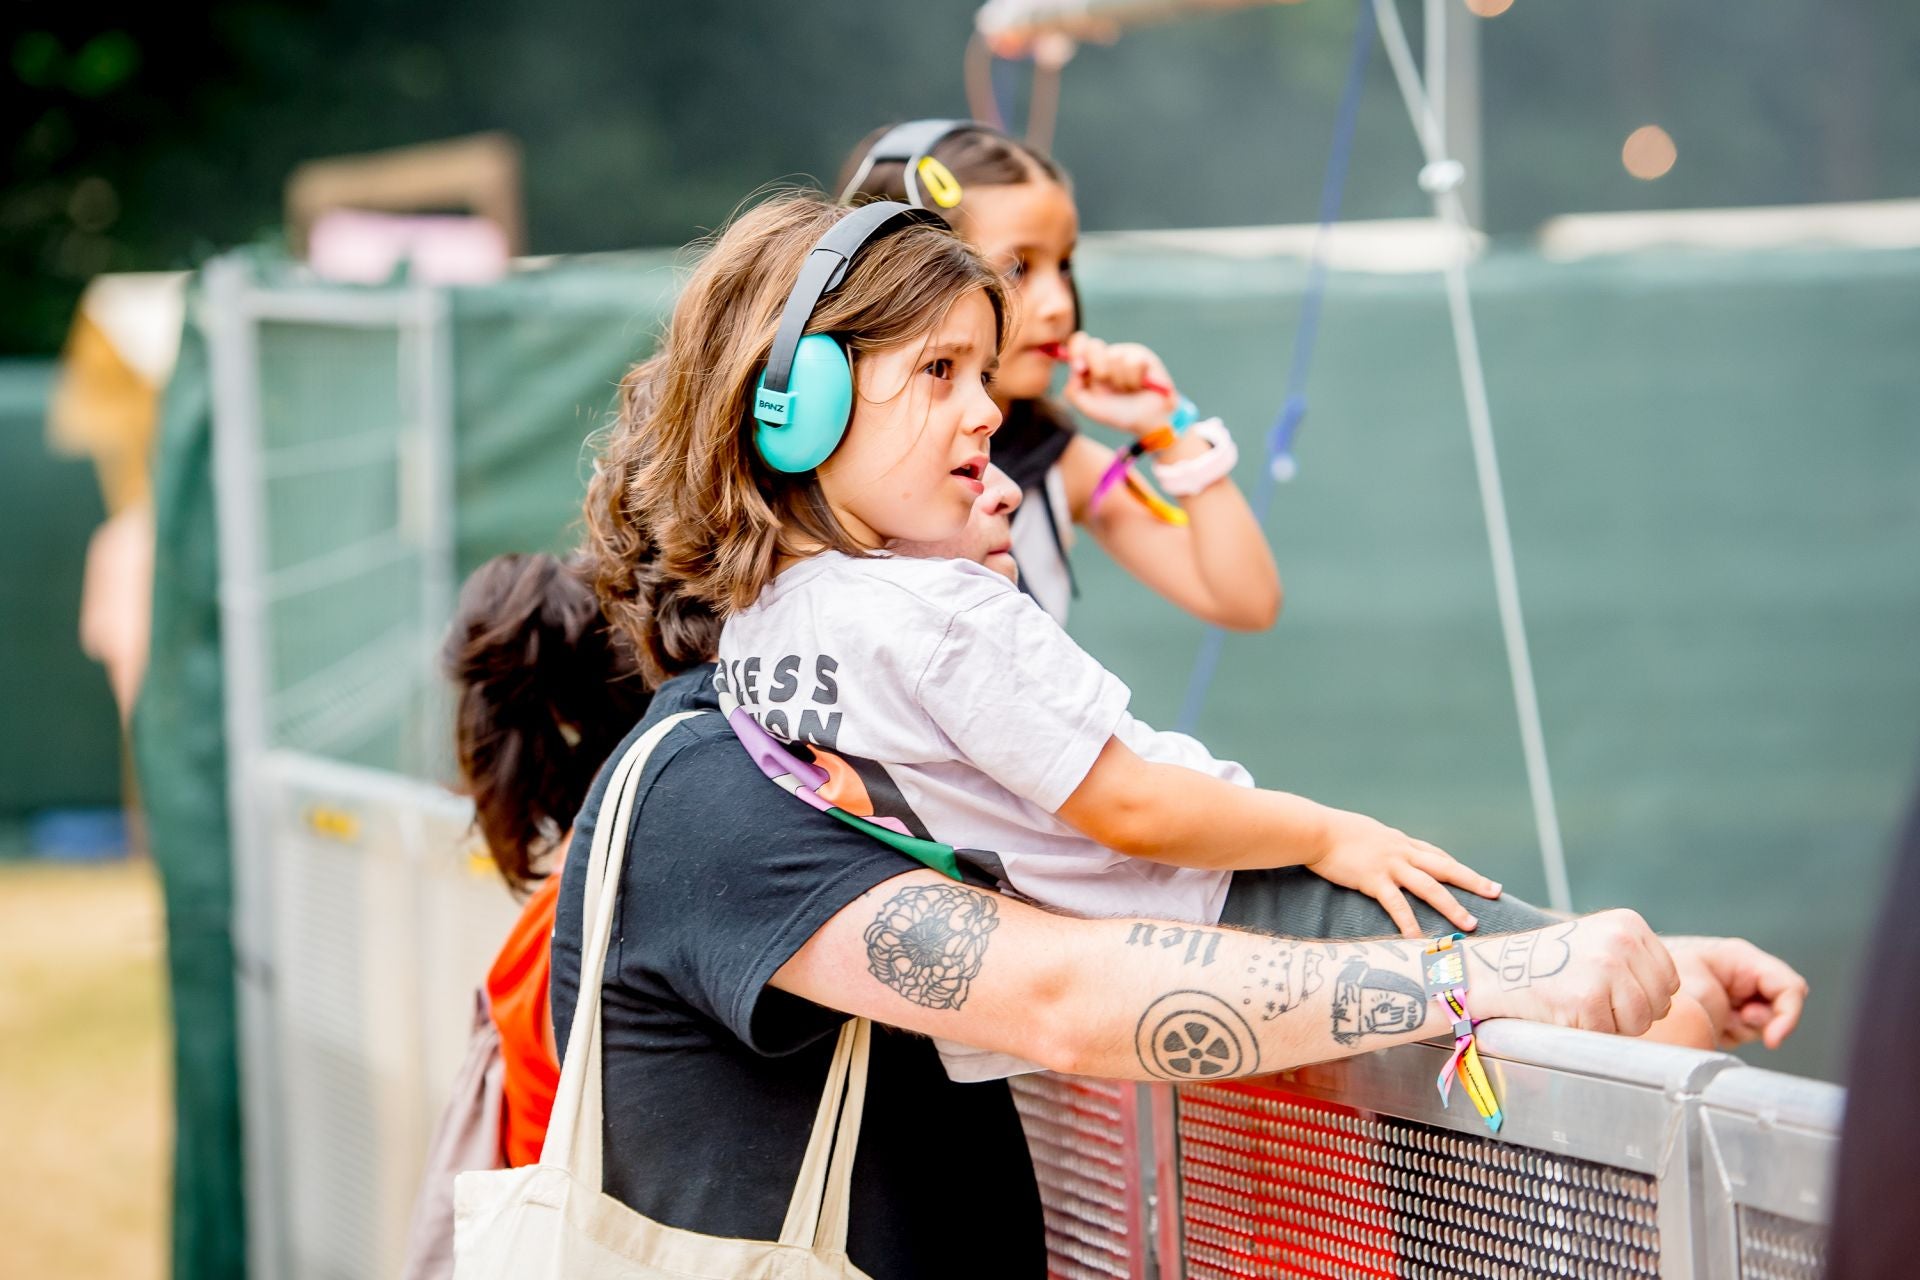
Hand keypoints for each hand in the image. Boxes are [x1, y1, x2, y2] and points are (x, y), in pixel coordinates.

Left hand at [1061, 333, 1176, 435]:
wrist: (1145, 420)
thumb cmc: (1117, 414)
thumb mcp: (1089, 407)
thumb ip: (1073, 391)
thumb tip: (1076, 369)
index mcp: (1089, 365)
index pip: (1078, 343)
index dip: (1077, 350)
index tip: (1079, 368)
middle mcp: (1105, 356)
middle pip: (1094, 346)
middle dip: (1099, 370)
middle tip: (1108, 386)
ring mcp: (1124, 353)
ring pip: (1115, 357)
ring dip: (1120, 381)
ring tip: (1127, 390)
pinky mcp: (1143, 355)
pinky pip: (1134, 361)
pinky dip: (1135, 380)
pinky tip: (1140, 386)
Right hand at [1306, 810, 1502, 937]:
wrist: (1314, 830)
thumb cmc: (1332, 832)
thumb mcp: (1364, 833)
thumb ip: (1377, 844)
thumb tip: (1379, 854)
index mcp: (1400, 841)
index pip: (1437, 856)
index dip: (1459, 869)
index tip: (1478, 880)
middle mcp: (1401, 852)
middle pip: (1445, 868)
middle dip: (1472, 882)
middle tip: (1495, 893)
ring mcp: (1390, 865)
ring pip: (1430, 887)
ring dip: (1452, 906)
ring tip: (1470, 924)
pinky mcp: (1373, 879)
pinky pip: (1397, 904)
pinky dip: (1409, 922)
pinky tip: (1419, 938)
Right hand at [1472, 911, 1680, 1035]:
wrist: (1501, 969)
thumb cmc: (1553, 963)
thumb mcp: (1600, 940)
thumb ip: (1636, 958)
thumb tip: (1671, 994)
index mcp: (1629, 924)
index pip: (1669, 979)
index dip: (1645, 996)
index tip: (1614, 992)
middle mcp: (1621, 942)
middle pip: (1659, 1003)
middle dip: (1632, 1013)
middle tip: (1595, 1001)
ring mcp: (1605, 968)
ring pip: (1641, 1022)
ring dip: (1614, 1026)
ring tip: (1583, 1006)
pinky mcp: (1588, 998)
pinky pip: (1610, 1034)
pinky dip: (1590, 1032)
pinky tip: (1568, 1012)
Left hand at [1663, 936, 1807, 1049]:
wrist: (1633, 982)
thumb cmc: (1659, 978)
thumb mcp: (1693, 991)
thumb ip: (1719, 1006)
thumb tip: (1734, 1026)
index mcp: (1741, 959)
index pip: (1789, 987)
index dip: (1787, 1016)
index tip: (1772, 1040)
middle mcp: (1745, 976)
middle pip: (1781, 1007)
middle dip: (1761, 1023)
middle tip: (1732, 1021)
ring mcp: (1738, 995)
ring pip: (1764, 1024)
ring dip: (1742, 1030)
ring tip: (1714, 1020)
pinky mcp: (1729, 1013)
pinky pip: (1744, 1033)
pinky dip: (1730, 1036)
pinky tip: (1711, 1026)